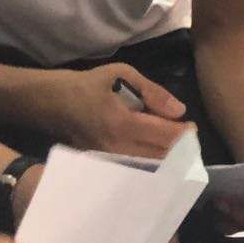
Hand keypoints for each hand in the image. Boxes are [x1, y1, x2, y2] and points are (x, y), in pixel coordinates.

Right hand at [46, 64, 187, 157]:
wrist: (51, 102)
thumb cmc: (88, 85)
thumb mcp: (122, 74)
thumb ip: (153, 92)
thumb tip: (179, 110)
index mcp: (122, 123)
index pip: (164, 136)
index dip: (183, 134)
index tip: (192, 127)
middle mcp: (116, 147)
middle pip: (160, 157)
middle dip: (179, 149)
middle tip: (187, 137)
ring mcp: (107, 159)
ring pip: (148, 166)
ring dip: (166, 158)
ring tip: (175, 145)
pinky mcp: (102, 165)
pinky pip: (133, 167)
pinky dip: (149, 162)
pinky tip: (156, 152)